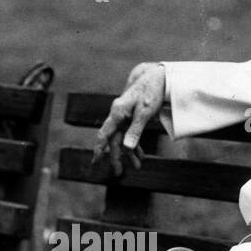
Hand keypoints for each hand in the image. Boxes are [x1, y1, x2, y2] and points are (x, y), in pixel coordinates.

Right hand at [93, 62, 165, 176]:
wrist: (155, 77)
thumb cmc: (150, 92)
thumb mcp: (145, 112)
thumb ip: (135, 130)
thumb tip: (127, 148)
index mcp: (117, 112)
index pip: (105, 134)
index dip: (99, 148)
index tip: (96, 161)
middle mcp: (118, 115)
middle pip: (114, 139)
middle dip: (116, 157)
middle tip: (118, 173)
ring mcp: (124, 117)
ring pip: (123, 138)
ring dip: (129, 153)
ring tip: (137, 167)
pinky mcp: (131, 118)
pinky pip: (130, 134)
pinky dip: (135, 145)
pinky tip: (140, 155)